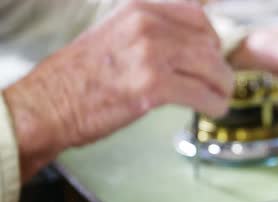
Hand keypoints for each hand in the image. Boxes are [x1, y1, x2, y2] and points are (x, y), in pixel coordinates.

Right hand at [4, 0, 232, 179]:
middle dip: (220, 65)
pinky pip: (201, 94)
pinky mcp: (153, 87)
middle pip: (208, 42)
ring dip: (223, 86)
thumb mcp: (117, 34)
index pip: (197, 14)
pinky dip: (214, 104)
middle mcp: (147, 25)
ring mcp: (151, 55)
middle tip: (222, 81)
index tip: (214, 53)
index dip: (211, 37)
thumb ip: (152, 33)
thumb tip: (191, 44)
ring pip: (210, 67)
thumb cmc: (80, 76)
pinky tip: (214, 109)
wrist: (49, 104)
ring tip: (221, 97)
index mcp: (139, 8)